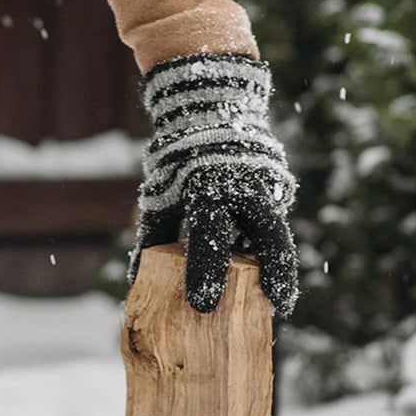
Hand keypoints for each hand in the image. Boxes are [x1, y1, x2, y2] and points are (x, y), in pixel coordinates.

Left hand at [128, 52, 299, 317]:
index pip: (209, 235)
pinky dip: (272, 257)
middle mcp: (245, 187)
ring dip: (280, 269)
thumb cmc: (178, 161)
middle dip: (273, 273)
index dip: (205, 270)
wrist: (212, 107)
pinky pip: (276, 229)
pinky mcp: (278, 190)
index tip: (202, 305)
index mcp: (208, 188)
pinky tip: (270, 285)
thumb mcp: (160, 194)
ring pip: (280, 234)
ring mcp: (267, 187)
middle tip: (277, 308)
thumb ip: (152, 236)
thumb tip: (135, 281)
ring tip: (280, 304)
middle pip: (269, 237)